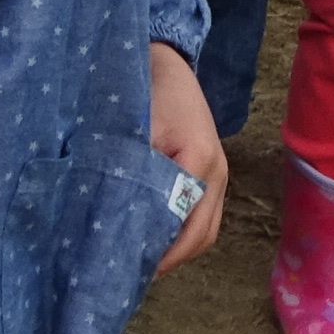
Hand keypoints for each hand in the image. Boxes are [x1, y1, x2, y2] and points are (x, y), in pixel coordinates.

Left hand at [147, 43, 229, 276]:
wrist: (164, 59)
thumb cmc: (147, 92)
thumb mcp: (133, 132)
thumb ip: (129, 175)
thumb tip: (115, 223)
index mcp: (199, 162)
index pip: (185, 227)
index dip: (158, 255)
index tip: (125, 270)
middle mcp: (217, 173)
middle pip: (201, 236)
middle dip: (167, 260)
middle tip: (128, 274)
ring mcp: (218, 173)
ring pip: (205, 230)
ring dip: (175, 250)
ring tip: (139, 261)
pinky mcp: (211, 171)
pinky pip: (202, 216)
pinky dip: (180, 234)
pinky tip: (152, 238)